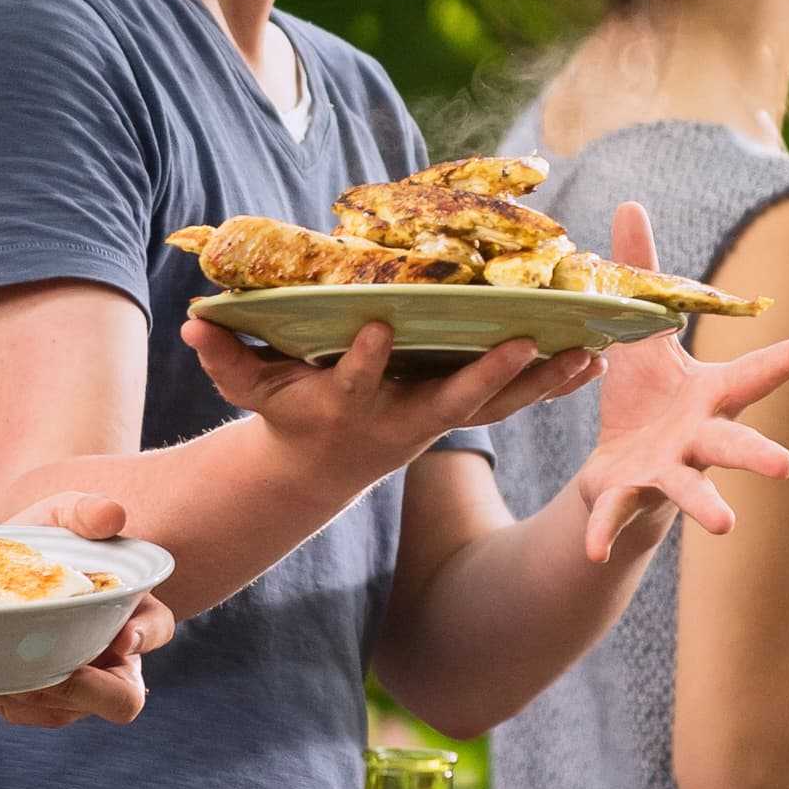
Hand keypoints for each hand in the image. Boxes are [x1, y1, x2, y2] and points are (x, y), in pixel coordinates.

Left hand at [0, 493, 173, 728]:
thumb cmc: (35, 541)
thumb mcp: (57, 515)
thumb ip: (85, 509)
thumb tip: (111, 515)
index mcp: (130, 608)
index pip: (156, 627)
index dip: (145, 637)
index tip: (122, 637)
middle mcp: (113, 656)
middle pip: (125, 698)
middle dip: (94, 692)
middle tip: (61, 673)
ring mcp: (79, 686)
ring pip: (70, 712)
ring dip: (39, 693)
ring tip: (6, 661)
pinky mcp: (43, 702)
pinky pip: (33, 716)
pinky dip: (10, 700)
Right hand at [183, 308, 590, 479]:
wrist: (323, 464)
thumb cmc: (286, 414)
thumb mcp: (251, 390)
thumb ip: (226, 358)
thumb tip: (192, 323)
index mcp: (350, 403)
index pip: (358, 379)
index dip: (366, 356)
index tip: (378, 323)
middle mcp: (402, 417)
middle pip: (450, 401)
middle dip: (485, 376)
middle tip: (520, 344)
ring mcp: (439, 419)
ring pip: (497, 405)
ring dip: (541, 382)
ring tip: (589, 353)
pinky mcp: (464, 413)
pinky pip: (515, 400)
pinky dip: (552, 383)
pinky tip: (596, 359)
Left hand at [557, 208, 788, 563]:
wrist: (620, 476)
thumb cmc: (644, 402)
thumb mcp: (638, 333)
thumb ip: (639, 272)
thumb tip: (631, 202)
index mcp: (706, 396)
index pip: (753, 373)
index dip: (788, 358)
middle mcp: (697, 438)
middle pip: (734, 443)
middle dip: (758, 454)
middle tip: (786, 467)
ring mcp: (667, 472)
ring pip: (692, 489)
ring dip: (708, 506)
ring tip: (727, 526)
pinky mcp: (627, 496)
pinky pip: (615, 516)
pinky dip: (604, 532)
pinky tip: (594, 552)